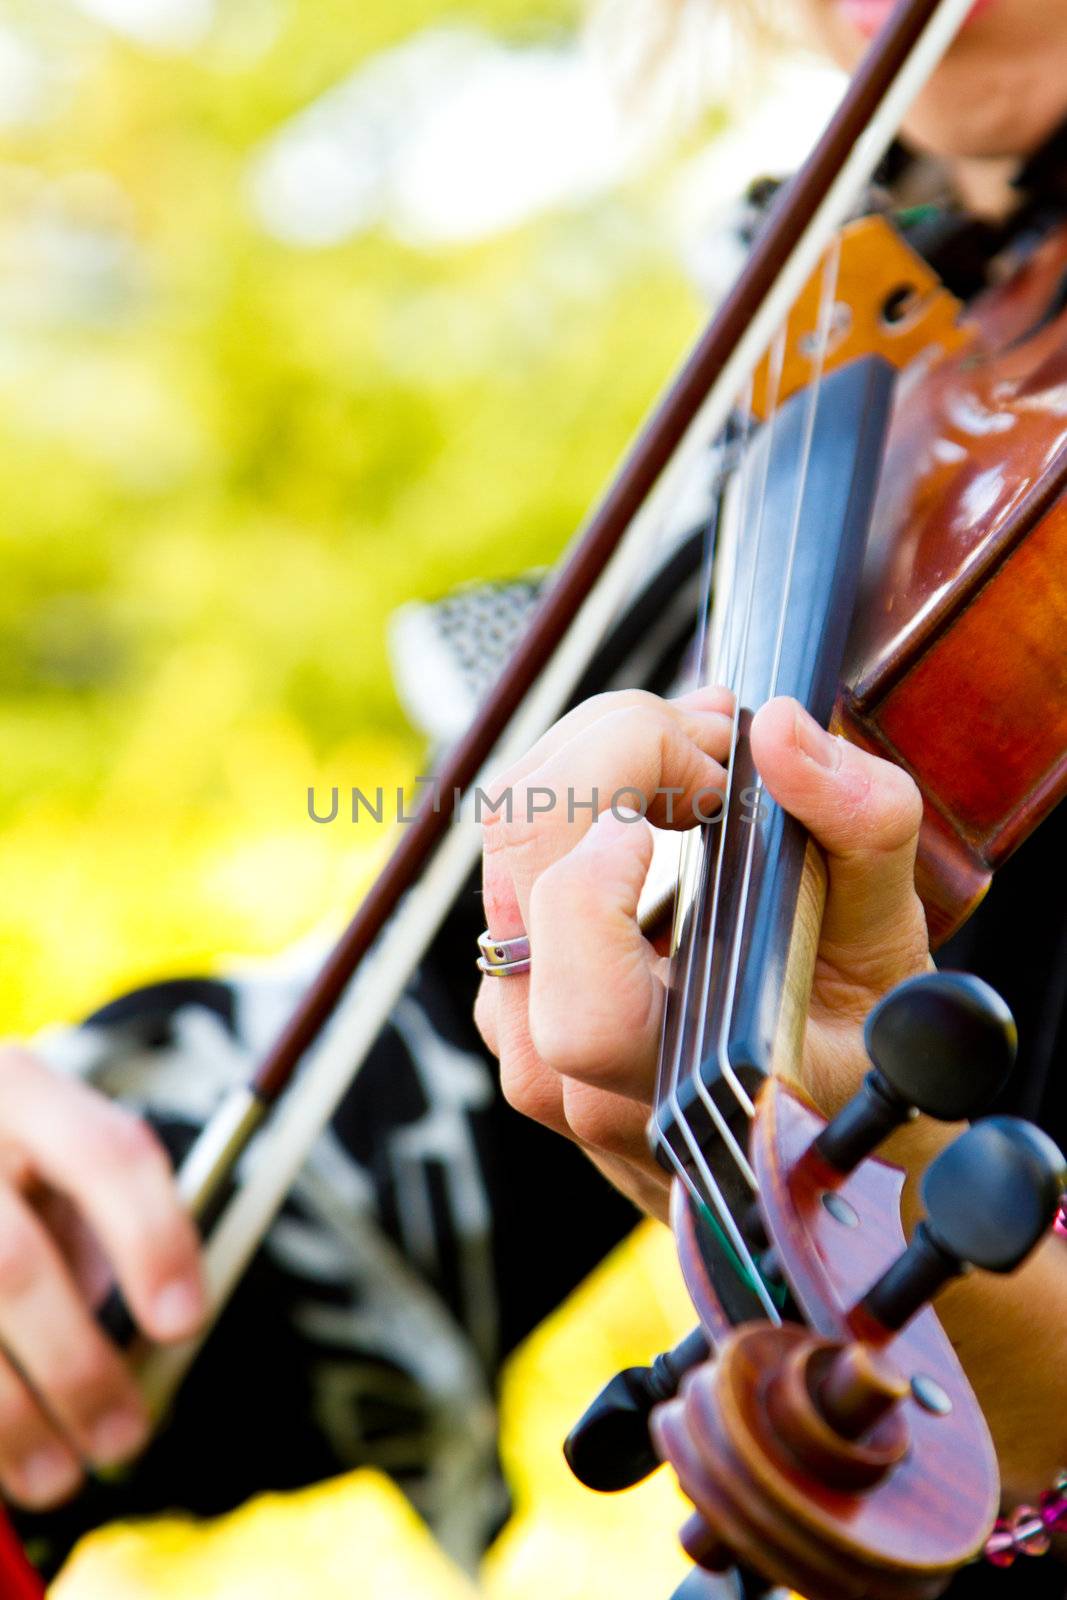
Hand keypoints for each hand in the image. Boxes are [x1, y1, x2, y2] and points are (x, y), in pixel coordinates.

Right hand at [0, 1049, 205, 1507]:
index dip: (154, 1240)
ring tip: (60, 1476)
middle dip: (76, 1366)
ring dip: (11, 1419)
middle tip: (128, 1435)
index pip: (107, 1153)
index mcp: (22, 1087)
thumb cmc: (14, 1166)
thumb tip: (150, 1344)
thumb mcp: (59, 1158)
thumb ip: (104, 1229)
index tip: (185, 1323)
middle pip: (12, 1266)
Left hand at [475, 689, 930, 1219]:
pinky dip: (577, 802)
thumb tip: (780, 729)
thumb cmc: (853, 1059)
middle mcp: (575, 1081)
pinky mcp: (511, 1000)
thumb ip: (859, 835)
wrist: (800, 1149)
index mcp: (676, 1095)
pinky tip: (656, 791)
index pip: (580, 1006)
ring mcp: (525, 1038)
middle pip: (522, 867)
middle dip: (617, 750)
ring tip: (699, 750)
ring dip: (596, 763)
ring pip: (504, 853)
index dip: (608, 872)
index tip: (701, 798)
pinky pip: (508, 873)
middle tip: (717, 729)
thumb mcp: (893, 955)